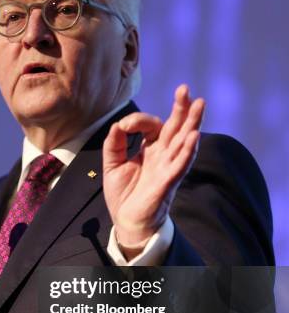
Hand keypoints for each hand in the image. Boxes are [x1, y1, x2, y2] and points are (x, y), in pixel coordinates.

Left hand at [103, 84, 204, 250]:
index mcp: (151, 150)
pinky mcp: (168, 183)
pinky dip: (188, 151)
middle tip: (186, 89)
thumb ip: (115, 142)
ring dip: (192, 123)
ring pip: (183, 142)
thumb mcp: (112, 163)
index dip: (140, 120)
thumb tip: (119, 124)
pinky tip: (194, 137)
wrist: (127, 223)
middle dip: (181, 108)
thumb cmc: (124, 195)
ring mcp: (167, 168)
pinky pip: (180, 165)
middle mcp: (163, 156)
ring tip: (200, 104)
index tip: (125, 126)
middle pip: (176, 128)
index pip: (153, 126)